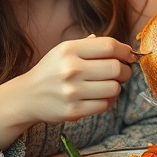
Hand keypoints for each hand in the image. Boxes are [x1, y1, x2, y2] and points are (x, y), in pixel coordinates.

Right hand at [0, 35, 134, 148]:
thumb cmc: (51, 71)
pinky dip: (107, 101)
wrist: (27, 97)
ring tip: (108, 85)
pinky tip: (100, 97)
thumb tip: (124, 48)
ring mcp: (72, 91)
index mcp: (69, 49)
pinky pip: (105, 105)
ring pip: (114, 88)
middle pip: (115, 68)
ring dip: (116, 87)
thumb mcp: (64, 50)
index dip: (125, 51)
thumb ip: (91, 45)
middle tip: (121, 72)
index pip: (109, 46)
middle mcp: (70, 69)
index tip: (129, 56)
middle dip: (124, 70)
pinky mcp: (73, 111)